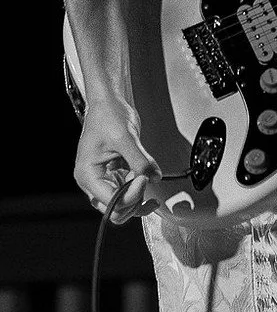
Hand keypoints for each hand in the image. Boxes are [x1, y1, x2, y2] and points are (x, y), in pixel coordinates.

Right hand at [75, 95, 161, 224]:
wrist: (108, 102)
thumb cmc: (107, 115)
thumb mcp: (125, 137)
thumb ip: (140, 160)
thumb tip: (154, 177)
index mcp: (88, 175)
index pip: (112, 201)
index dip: (131, 194)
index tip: (144, 177)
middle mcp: (93, 180)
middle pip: (115, 208)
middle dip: (134, 199)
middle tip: (146, 178)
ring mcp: (104, 177)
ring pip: (122, 201)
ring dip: (137, 194)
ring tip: (147, 176)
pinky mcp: (114, 172)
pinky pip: (127, 188)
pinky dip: (138, 186)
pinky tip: (146, 175)